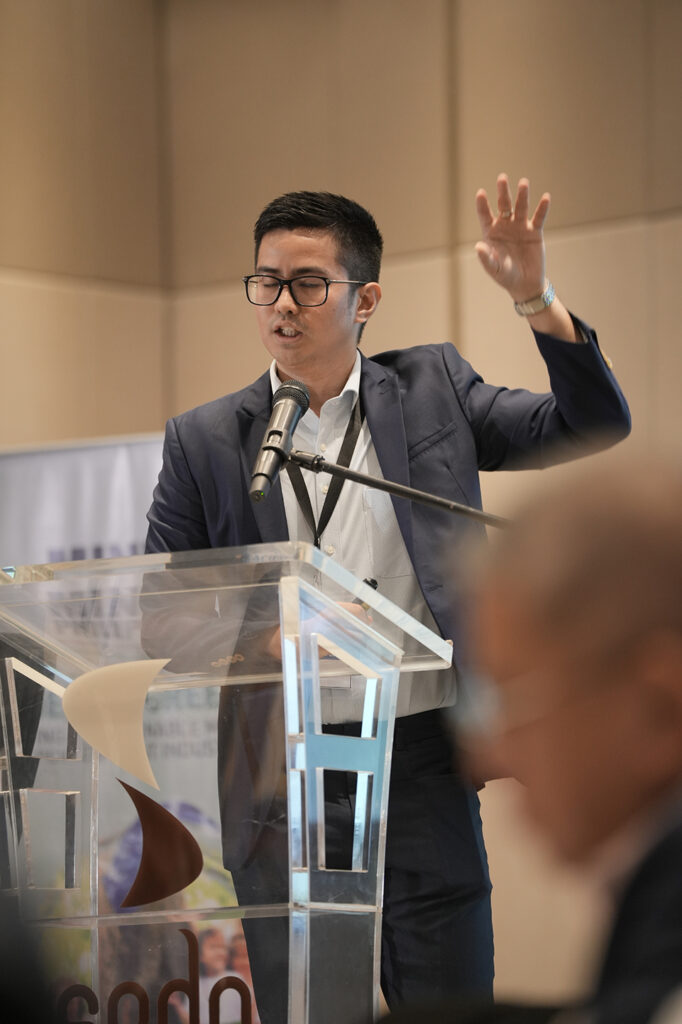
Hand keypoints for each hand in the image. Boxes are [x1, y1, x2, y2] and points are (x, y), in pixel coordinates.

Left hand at [475, 173, 548, 302]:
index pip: (485, 215)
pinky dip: (542, 208)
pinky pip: (539, 218)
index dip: (482, 204)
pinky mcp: (535, 232)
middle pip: (503, 205)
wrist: (525, 284)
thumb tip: (478, 246)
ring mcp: (520, 227)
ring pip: (521, 207)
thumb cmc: (506, 276)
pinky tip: (545, 198)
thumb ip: (486, 258)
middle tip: (502, 177)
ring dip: (522, 195)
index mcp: (491, 233)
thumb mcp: (494, 269)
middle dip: (503, 192)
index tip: (481, 193)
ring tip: (524, 183)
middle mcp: (505, 226)